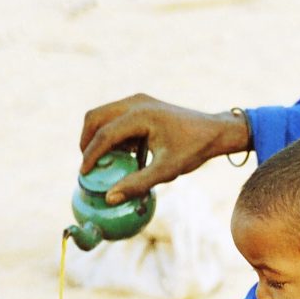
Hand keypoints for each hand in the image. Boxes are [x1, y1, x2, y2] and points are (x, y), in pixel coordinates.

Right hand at [79, 93, 249, 203]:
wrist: (216, 131)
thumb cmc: (194, 150)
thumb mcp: (168, 170)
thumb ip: (138, 183)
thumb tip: (109, 198)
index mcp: (141, 115)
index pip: (105, 134)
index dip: (91, 155)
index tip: (83, 175)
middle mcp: (136, 102)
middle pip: (95, 117)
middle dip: (86, 141)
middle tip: (88, 166)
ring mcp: (138, 100)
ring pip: (103, 115)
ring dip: (98, 136)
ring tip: (105, 162)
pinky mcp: (142, 104)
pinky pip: (116, 116)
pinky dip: (111, 133)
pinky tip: (123, 153)